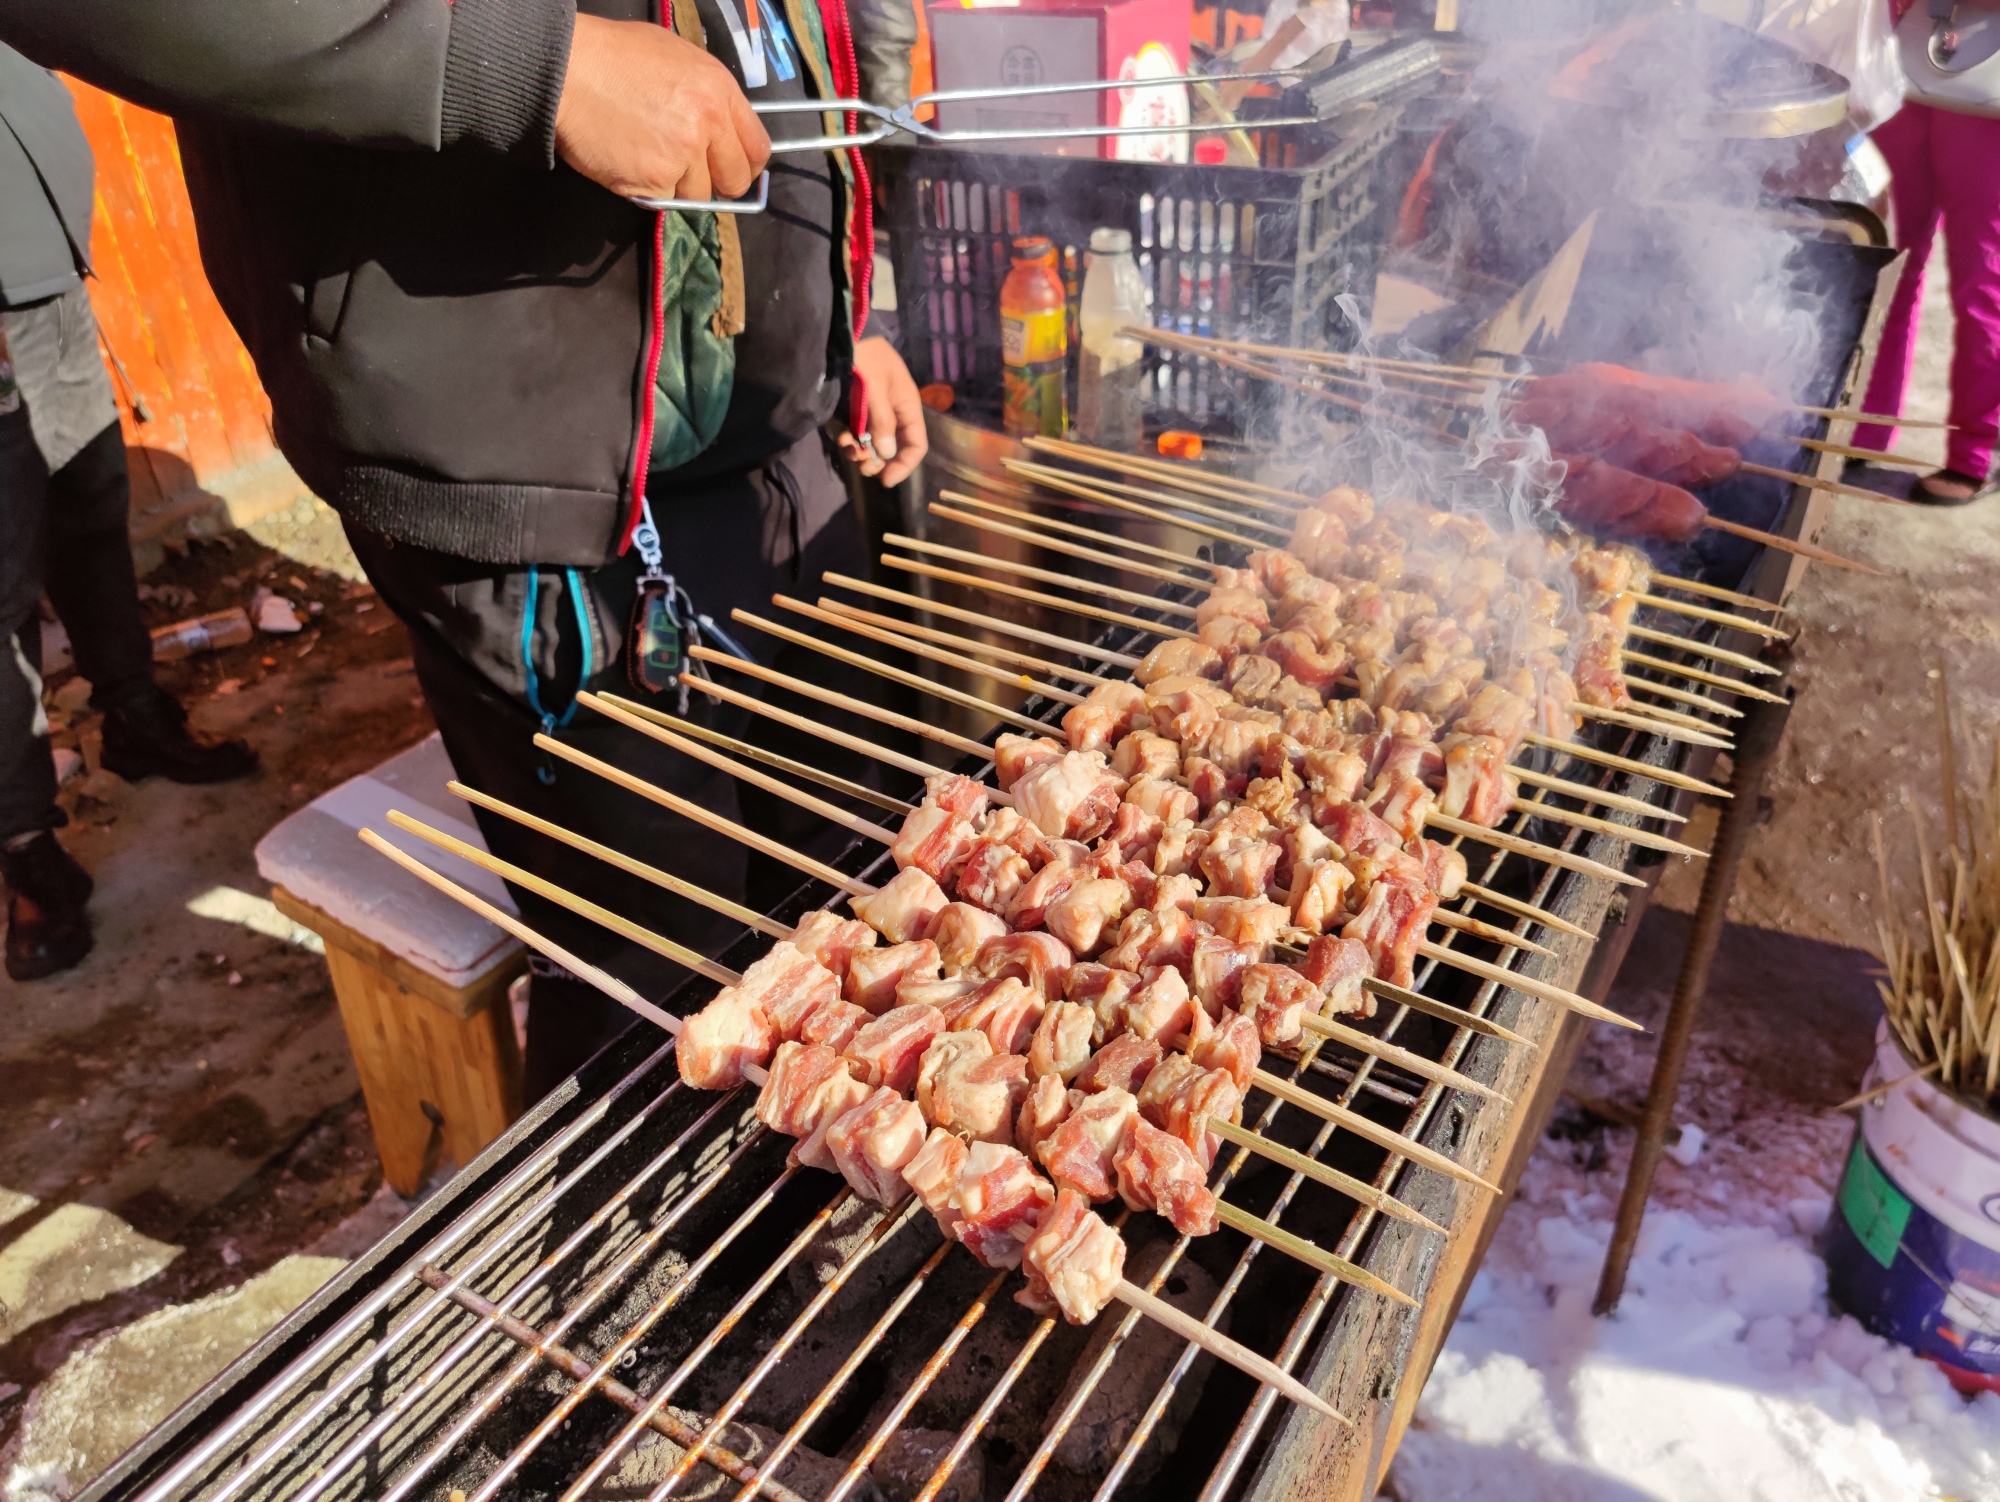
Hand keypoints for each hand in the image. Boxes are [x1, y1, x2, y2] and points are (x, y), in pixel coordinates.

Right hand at [555, 14, 770, 202]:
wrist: (566, 71)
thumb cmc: (613, 57)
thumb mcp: (676, 58)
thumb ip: (706, 96)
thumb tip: (720, 128)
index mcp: (718, 90)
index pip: (758, 147)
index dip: (747, 164)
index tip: (734, 169)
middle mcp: (707, 125)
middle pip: (735, 180)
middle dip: (718, 183)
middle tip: (693, 173)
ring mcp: (682, 156)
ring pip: (696, 195)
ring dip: (676, 184)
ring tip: (646, 153)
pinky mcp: (654, 181)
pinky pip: (662, 199)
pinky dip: (647, 188)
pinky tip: (628, 159)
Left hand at [836, 337, 928, 486]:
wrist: (847, 332)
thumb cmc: (867, 355)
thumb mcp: (875, 387)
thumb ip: (881, 420)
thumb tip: (887, 454)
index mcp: (907, 407)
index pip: (915, 445)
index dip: (904, 465)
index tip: (885, 479)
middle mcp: (894, 413)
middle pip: (894, 448)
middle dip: (879, 461)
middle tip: (862, 467)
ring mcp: (876, 411)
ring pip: (874, 444)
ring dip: (862, 452)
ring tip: (848, 451)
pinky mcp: (858, 409)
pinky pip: (858, 433)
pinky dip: (851, 440)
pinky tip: (842, 439)